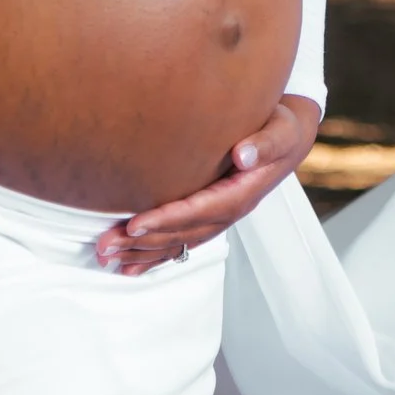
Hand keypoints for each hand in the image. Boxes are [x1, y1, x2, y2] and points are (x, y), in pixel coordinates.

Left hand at [94, 95, 319, 275]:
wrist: (288, 138)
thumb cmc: (282, 128)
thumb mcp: (281, 130)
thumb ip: (265, 143)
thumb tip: (243, 155)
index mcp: (242, 194)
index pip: (200, 211)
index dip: (167, 219)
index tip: (135, 224)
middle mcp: (229, 211)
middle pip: (182, 233)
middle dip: (142, 241)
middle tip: (105, 245)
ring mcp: (218, 217)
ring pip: (178, 242)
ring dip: (142, 252)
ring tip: (107, 257)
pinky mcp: (209, 215)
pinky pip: (181, 242)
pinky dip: (155, 255)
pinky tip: (130, 266)